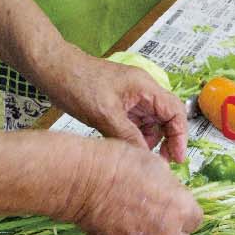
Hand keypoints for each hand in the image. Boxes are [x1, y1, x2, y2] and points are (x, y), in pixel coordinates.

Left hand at [47, 52, 188, 161]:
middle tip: (159, 165)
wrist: (53, 70)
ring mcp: (131, 99)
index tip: (177, 158)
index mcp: (145, 87)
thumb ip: (128, 136)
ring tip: (138, 160)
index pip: (176, 111)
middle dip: (167, 142)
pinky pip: (135, 125)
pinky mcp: (118, 106)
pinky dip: (134, 138)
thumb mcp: (104, 114)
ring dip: (148, 142)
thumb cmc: (77, 83)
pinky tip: (126, 151)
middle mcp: (142, 92)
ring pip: (150, 125)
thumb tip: (145, 160)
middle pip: (166, 119)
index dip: (181, 136)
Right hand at [60, 137, 203, 234]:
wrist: (84, 180)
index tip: (177, 208)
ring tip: (125, 212)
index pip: (196, 221)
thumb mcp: (155, 164)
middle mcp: (164, 232)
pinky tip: (109, 218)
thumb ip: (169, 185)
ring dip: (144, 234)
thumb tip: (168, 190)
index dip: (186, 215)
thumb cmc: (119, 164)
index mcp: (179, 208)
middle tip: (163, 225)